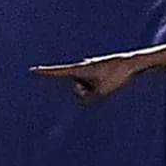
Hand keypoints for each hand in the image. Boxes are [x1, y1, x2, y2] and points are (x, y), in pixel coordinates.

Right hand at [31, 54, 145, 104]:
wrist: (133, 64)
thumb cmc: (117, 76)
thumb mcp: (102, 92)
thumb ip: (88, 100)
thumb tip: (81, 101)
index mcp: (81, 69)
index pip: (59, 72)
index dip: (45, 73)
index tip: (32, 71)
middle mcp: (83, 68)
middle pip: (76, 89)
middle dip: (86, 93)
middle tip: (103, 85)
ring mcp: (90, 70)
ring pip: (86, 89)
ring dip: (95, 90)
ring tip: (109, 82)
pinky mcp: (97, 72)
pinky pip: (93, 86)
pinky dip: (100, 88)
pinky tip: (110, 81)